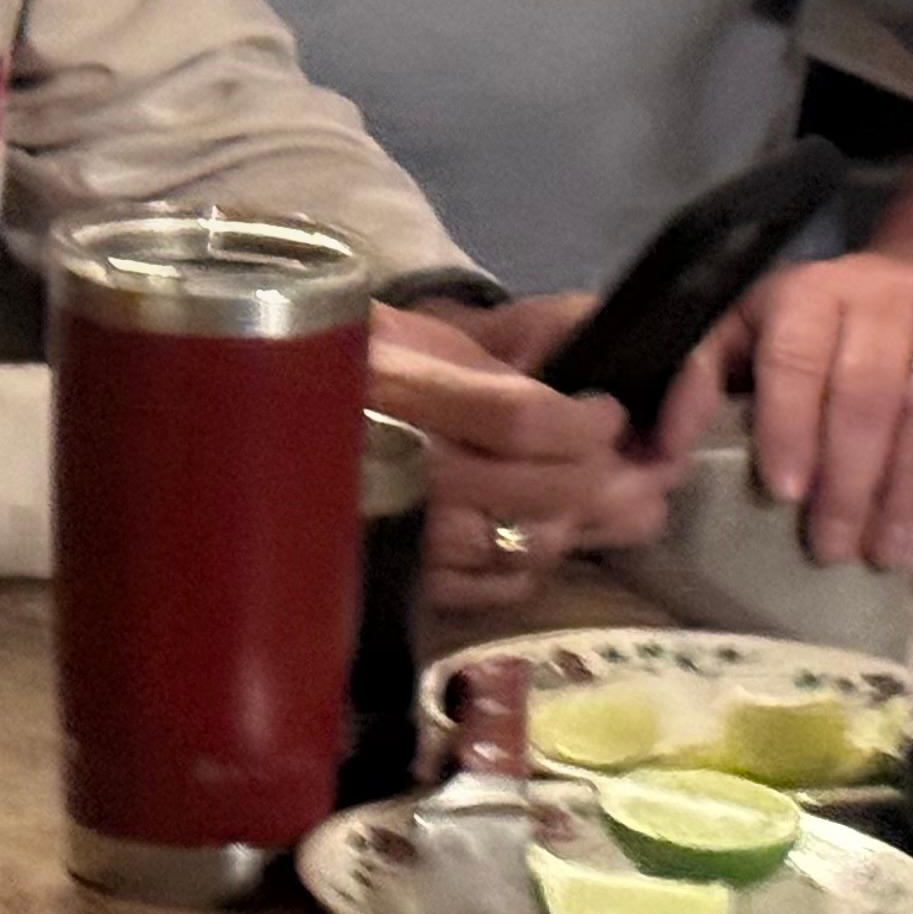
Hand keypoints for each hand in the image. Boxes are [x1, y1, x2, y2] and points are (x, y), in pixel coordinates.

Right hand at [372, 303, 681, 611]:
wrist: (286, 429)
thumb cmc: (361, 368)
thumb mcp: (422, 327)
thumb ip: (507, 335)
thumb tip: (589, 335)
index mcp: (404, 391)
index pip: (523, 419)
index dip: (584, 419)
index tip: (608, 408)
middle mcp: (410, 472)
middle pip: (544, 491)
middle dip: (605, 475)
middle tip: (626, 458)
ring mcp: (413, 537)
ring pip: (534, 545)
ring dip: (579, 521)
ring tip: (590, 495)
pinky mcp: (414, 585)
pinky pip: (505, 586)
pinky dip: (536, 561)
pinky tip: (534, 529)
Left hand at [659, 251, 912, 570]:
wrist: (868, 277)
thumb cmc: (773, 319)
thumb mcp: (726, 328)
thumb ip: (695, 380)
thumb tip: (664, 450)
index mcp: (801, 299)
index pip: (796, 359)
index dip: (790, 424)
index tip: (783, 489)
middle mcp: (863, 315)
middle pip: (861, 395)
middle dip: (843, 474)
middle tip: (826, 542)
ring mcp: (908, 347)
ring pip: (902, 422)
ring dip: (885, 494)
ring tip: (870, 556)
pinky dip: (912, 498)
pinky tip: (899, 547)